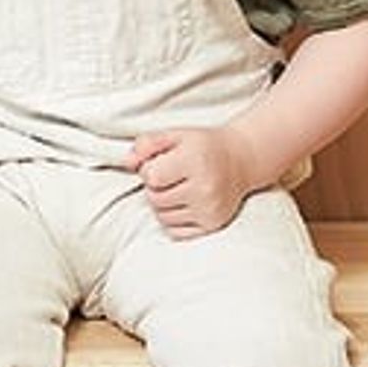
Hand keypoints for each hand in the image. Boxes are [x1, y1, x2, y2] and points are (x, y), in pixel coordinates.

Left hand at [126, 127, 256, 237]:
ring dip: (162, 204)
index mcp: (195, 161)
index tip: (161, 163)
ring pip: (162, 216)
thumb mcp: (174, 135)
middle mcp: (205, 188)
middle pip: (155, 198)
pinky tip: (183, 204)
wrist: (240, 160)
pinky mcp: (213, 225)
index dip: (149, 169)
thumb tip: (127, 162)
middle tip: (170, 176)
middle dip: (154, 187)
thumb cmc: (202, 146)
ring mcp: (210, 210)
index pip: (151, 177)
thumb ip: (146, 144)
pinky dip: (173, 220)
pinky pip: (175, 232)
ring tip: (177, 188)